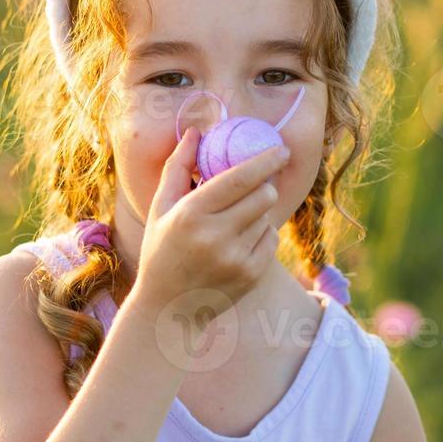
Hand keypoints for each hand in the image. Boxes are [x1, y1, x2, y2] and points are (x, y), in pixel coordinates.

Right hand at [130, 127, 289, 324]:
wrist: (167, 309)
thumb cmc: (161, 250)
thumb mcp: (161, 208)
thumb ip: (177, 167)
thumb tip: (195, 132)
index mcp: (190, 215)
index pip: (238, 179)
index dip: (264, 161)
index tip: (281, 149)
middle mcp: (214, 237)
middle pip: (263, 195)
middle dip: (264, 185)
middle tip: (258, 183)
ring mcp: (235, 259)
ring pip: (267, 217)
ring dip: (258, 212)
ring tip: (234, 223)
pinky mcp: (250, 275)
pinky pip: (271, 240)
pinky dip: (261, 235)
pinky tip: (239, 243)